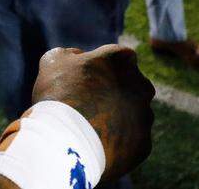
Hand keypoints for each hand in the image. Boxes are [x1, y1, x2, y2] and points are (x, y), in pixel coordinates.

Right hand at [31, 45, 154, 180]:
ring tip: (88, 125)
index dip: (100, 66)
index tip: (84, 77)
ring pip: (133, 113)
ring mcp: (146, 116)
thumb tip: (78, 58)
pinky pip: (131, 139)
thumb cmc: (59, 94)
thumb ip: (70, 54)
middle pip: (130, 85)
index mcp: (121, 60)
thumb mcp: (53, 61)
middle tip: (86, 102)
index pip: (117, 56)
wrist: (68, 141)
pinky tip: (96, 142)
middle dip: (113, 91)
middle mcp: (141, 85)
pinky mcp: (144, 143)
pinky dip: (116, 139)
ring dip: (116, 115)